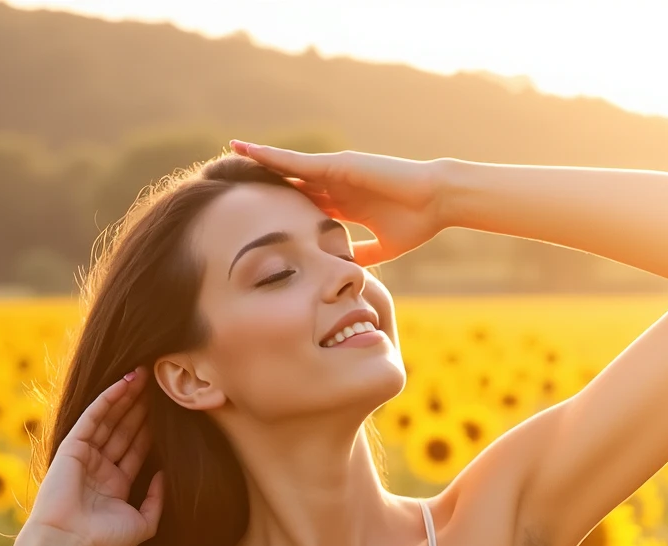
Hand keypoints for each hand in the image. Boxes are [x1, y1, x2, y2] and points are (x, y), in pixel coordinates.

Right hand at [24, 368, 164, 545]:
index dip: (149, 428)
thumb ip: (156, 501)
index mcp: (114, 485)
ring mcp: (85, 456)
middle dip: (140, 407)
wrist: (69, 543)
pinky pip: (93, 416)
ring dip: (127, 396)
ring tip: (145, 375)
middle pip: (124, 429)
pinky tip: (125, 382)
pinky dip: (108, 399)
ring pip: (110, 419)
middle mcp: (99, 468)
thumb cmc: (104, 541)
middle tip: (157, 383)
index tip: (167, 410)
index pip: (135, 449)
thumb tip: (165, 476)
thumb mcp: (142, 525)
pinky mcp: (72, 446)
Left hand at [229, 140, 444, 264]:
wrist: (436, 202)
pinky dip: (272, 156)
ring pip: (288, 165)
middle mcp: (334, 185)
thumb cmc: (416, 223)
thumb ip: (361, 255)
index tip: (254, 214)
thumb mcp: (381, 248)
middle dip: (263, 181)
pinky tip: (249, 150)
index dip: (278, 208)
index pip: (302, 205)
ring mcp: (335, 172)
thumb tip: (346, 273)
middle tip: (231, 178)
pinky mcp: (338, 164)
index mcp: (342, 205)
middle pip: (290, 181)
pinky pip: (297, 161)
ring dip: (259, 159)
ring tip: (231, 151)